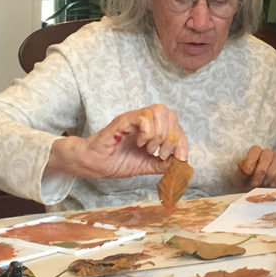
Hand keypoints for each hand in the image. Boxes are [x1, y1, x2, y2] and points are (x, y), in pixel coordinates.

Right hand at [48, 104, 188, 179]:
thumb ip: (163, 164)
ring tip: (149, 148)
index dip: (182, 140)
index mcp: (151, 128)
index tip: (180, 157)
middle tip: (161, 153)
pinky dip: (148, 131)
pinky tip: (140, 143)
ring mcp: (133, 119)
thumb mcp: (146, 165)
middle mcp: (144, 120)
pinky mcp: (122, 122)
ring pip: (158, 111)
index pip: (175, 124)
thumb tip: (181, 164)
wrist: (93, 165)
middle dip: (171, 137)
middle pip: (170, 114)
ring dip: (159, 133)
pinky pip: (143, 116)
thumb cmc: (116, 161)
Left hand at [232, 146, 275, 188]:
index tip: (247, 173)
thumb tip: (247, 170)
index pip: (255, 149)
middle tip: (255, 184)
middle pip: (267, 154)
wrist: (256, 196)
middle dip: (261, 171)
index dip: (251, 160)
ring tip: (262, 186)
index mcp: (255, 153)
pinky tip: (270, 187)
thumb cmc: (246, 184)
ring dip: (269, 176)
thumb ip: (241, 172)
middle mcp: (268, 154)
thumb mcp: (239, 178)